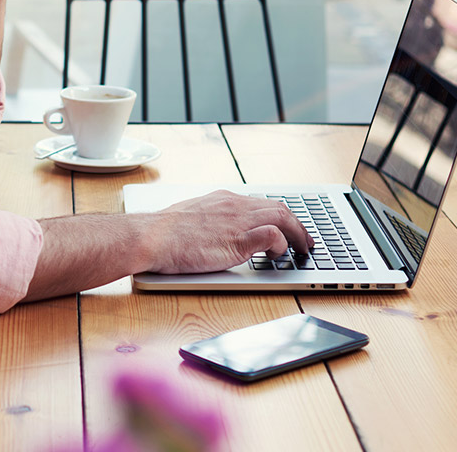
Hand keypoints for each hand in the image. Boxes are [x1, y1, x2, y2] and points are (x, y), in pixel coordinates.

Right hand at [145, 191, 313, 274]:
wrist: (151, 237)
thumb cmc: (163, 232)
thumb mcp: (190, 216)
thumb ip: (208, 220)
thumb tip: (212, 230)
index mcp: (223, 199)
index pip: (262, 202)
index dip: (280, 216)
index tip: (287, 227)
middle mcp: (235, 206)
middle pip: (279, 208)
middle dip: (297, 225)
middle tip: (305, 241)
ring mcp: (238, 222)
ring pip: (282, 218)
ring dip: (297, 234)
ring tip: (302, 249)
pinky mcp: (238, 241)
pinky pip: (272, 236)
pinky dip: (282, 245)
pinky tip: (278, 255)